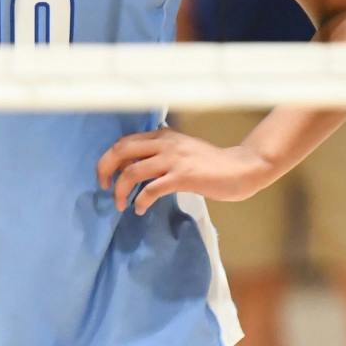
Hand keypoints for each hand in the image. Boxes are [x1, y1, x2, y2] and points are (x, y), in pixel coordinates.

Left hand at [97, 128, 271, 215]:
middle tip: (104, 187)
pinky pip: (151, 189)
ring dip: (120, 191)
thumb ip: (161, 151)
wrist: (241, 168)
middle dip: (105, 169)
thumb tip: (136, 164)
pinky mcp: (183, 176)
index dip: (109, 159)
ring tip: (121, 205)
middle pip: (121, 151)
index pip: (124, 142)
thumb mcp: (182, 149)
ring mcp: (174, 159)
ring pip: (132, 172)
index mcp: (163, 135)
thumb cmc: (211, 163)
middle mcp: (165, 143)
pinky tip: (140, 209)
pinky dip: (140, 201)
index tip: (106, 176)